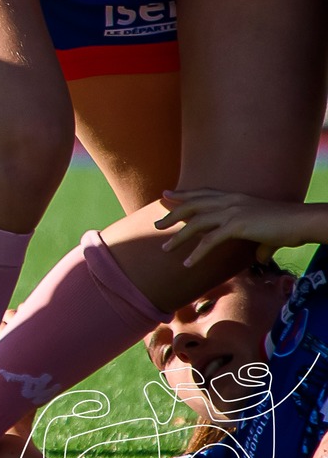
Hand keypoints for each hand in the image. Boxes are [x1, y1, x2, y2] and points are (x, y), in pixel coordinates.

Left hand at [155, 189, 327, 267]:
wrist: (301, 221)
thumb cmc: (288, 225)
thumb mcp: (266, 232)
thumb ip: (258, 244)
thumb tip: (258, 257)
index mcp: (234, 197)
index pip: (202, 193)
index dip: (183, 193)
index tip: (166, 194)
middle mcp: (229, 201)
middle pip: (192, 205)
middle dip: (172, 214)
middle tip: (156, 223)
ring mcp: (231, 212)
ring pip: (195, 223)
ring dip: (178, 237)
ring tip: (165, 248)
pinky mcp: (236, 226)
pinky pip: (209, 241)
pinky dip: (196, 253)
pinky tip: (188, 263)